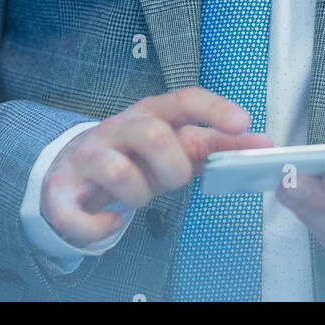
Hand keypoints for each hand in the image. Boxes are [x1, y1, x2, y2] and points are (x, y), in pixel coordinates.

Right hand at [40, 86, 272, 246]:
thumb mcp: (175, 144)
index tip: (244, 121)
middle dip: (173, 168)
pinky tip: (111, 223)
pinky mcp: (60, 189)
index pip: (184, 99)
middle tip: (173, 181)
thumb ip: (216, 144)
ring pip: (118, 172)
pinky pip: (78, 214)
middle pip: (153, 135)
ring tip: (139, 199)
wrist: (73, 169)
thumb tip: (264, 143)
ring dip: (138, 197)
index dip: (214, 108)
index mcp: (150, 113)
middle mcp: (117, 127)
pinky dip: (101, 226)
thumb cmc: (137, 156)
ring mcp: (87, 156)